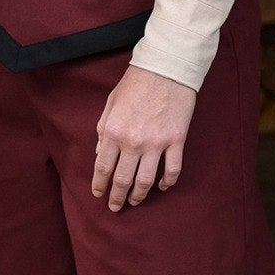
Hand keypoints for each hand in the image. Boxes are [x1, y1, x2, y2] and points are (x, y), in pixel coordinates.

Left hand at [92, 63, 196, 210]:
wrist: (166, 68)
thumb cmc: (136, 83)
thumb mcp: (111, 103)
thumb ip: (103, 130)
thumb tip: (99, 153)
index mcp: (113, 131)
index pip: (102, 167)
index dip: (99, 185)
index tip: (98, 194)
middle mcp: (133, 141)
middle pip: (122, 180)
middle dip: (116, 197)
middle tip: (115, 207)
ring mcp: (156, 143)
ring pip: (145, 181)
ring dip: (138, 196)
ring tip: (134, 202)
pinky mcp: (176, 140)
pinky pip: (172, 170)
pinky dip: (166, 183)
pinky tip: (161, 187)